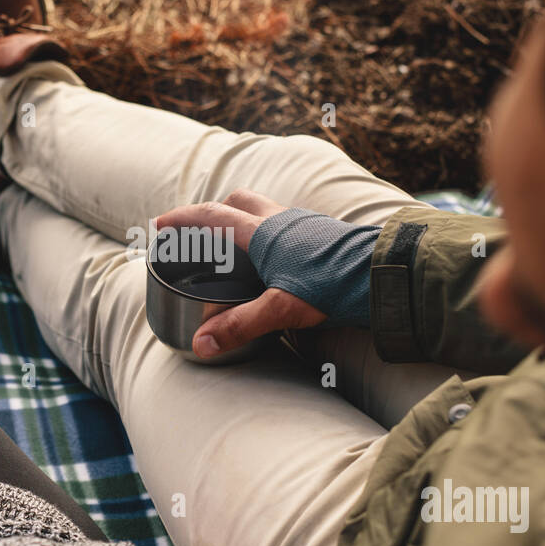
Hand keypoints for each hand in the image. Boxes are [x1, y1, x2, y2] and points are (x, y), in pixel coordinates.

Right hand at [154, 189, 327, 359]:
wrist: (384, 271)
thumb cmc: (335, 285)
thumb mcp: (284, 309)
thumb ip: (241, 325)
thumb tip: (201, 344)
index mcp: (262, 232)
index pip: (211, 216)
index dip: (182, 220)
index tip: (159, 225)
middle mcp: (281, 219)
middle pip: (237, 201)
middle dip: (213, 212)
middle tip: (199, 232)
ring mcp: (304, 223)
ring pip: (264, 209)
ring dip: (243, 220)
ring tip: (234, 246)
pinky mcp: (323, 233)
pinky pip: (285, 223)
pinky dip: (269, 233)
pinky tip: (275, 258)